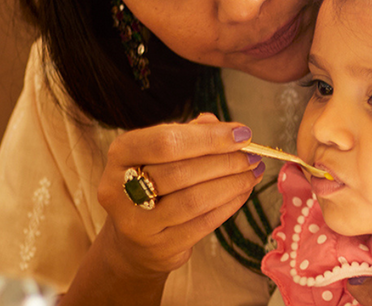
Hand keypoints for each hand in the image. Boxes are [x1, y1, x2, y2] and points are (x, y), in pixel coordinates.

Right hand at [96, 113, 264, 275]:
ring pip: (193, 200)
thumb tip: (217, 124)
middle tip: (252, 155)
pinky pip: (202, 224)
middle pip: (179, 170)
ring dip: (231, 183)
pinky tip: (242, 192)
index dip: (207, 137)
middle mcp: (120, 188)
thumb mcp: (161, 154)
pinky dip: (228, 206)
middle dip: (224, 161)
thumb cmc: (152, 186)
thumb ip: (188, 135)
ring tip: (252, 172)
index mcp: (121, 154)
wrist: (134, 241)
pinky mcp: (159, 247)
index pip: (163, 141)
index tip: (241, 133)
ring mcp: (137, 222)